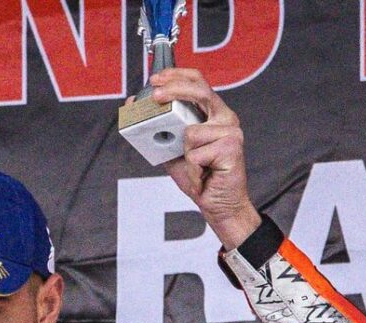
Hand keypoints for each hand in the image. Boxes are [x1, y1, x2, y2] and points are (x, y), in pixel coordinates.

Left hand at [146, 68, 261, 249]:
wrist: (217, 204)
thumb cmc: (198, 176)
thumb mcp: (172, 148)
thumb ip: (158, 127)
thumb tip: (133, 104)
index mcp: (212, 113)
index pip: (198, 82)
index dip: (176, 75)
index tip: (155, 79)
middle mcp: (225, 118)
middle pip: (199, 92)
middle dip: (174, 90)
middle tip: (154, 96)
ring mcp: (231, 132)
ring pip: (190, 131)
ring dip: (183, 155)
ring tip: (195, 168)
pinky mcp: (231, 148)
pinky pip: (195, 154)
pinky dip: (191, 170)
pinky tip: (202, 177)